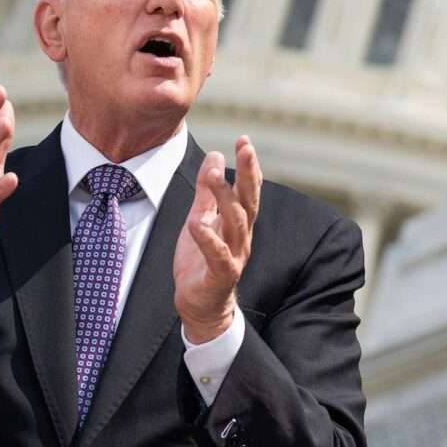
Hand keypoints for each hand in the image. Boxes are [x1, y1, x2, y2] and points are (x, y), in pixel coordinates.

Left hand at [174, 135, 260, 342]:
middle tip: (245, 147)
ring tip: (215, 174)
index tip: (244, 140)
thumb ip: (207, 191)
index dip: (249, 166)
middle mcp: (241, 238)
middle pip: (248, 202)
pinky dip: (208, 238)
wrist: (200, 306)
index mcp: (238, 223)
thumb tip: (215, 155)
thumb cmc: (201, 262)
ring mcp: (234, 256)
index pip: (248, 190)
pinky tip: (198, 223)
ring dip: (225, 197)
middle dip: (248, 173)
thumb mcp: (201, 218)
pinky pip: (217, 255)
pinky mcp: (221, 275)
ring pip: (235, 223)